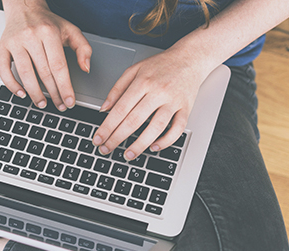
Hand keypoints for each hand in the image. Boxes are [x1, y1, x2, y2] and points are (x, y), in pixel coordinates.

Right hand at [0, 0, 91, 110]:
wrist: (24, 7)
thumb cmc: (48, 23)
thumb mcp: (70, 30)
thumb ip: (83, 48)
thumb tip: (86, 68)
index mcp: (49, 32)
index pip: (59, 66)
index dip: (64, 87)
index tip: (69, 101)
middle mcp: (30, 36)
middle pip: (43, 72)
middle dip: (53, 93)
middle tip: (59, 106)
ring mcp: (14, 42)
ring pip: (25, 73)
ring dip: (34, 93)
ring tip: (42, 103)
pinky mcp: (2, 47)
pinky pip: (3, 69)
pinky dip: (11, 84)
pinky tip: (21, 93)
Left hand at [93, 49, 207, 159]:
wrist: (190, 58)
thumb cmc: (160, 65)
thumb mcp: (134, 70)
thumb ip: (117, 89)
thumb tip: (104, 109)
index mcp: (143, 82)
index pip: (120, 109)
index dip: (107, 127)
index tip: (98, 139)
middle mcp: (158, 92)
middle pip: (134, 120)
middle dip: (117, 138)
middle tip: (106, 150)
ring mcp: (174, 101)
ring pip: (156, 127)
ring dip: (140, 145)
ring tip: (127, 155)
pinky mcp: (186, 108)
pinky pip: (178, 129)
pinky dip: (166, 140)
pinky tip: (154, 147)